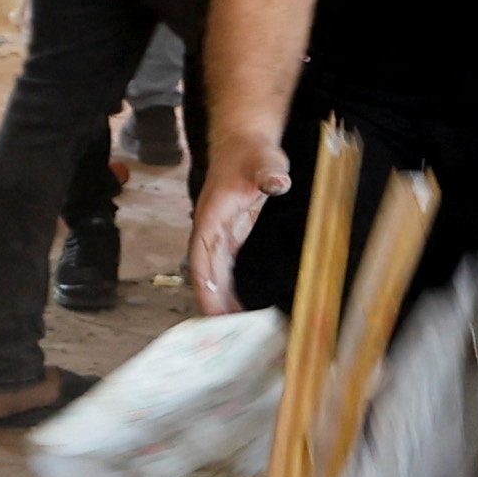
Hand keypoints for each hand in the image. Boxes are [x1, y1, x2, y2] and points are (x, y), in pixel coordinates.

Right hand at [187, 119, 290, 314]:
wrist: (246, 142)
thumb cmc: (252, 152)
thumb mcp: (263, 161)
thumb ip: (268, 172)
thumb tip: (277, 182)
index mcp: (211, 218)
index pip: (200, 259)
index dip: (204, 287)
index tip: (212, 312)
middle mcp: (210, 231)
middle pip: (205, 274)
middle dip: (212, 303)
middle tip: (225, 335)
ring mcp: (219, 235)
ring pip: (214, 275)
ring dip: (220, 300)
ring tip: (233, 330)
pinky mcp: (232, 237)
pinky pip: (225, 269)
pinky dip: (228, 289)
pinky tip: (239, 309)